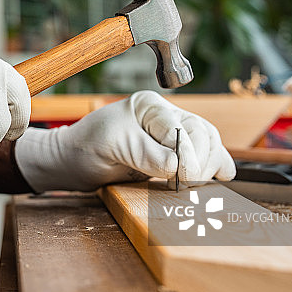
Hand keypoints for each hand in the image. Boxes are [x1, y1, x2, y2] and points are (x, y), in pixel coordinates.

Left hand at [14, 90, 234, 191]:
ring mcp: (171, 134)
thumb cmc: (85, 148)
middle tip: (189, 185)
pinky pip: (203, 157)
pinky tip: (219, 178)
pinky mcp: (173, 153)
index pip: (182, 129)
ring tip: (201, 185)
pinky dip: (212, 167)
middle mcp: (165, 116)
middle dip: (201, 161)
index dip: (187, 154)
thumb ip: (145, 154)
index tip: (183, 178)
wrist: (72, 163)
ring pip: (209, 144)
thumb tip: (178, 167)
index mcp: (150, 106)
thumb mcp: (112, 147)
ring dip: (210, 165)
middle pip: (203, 134)